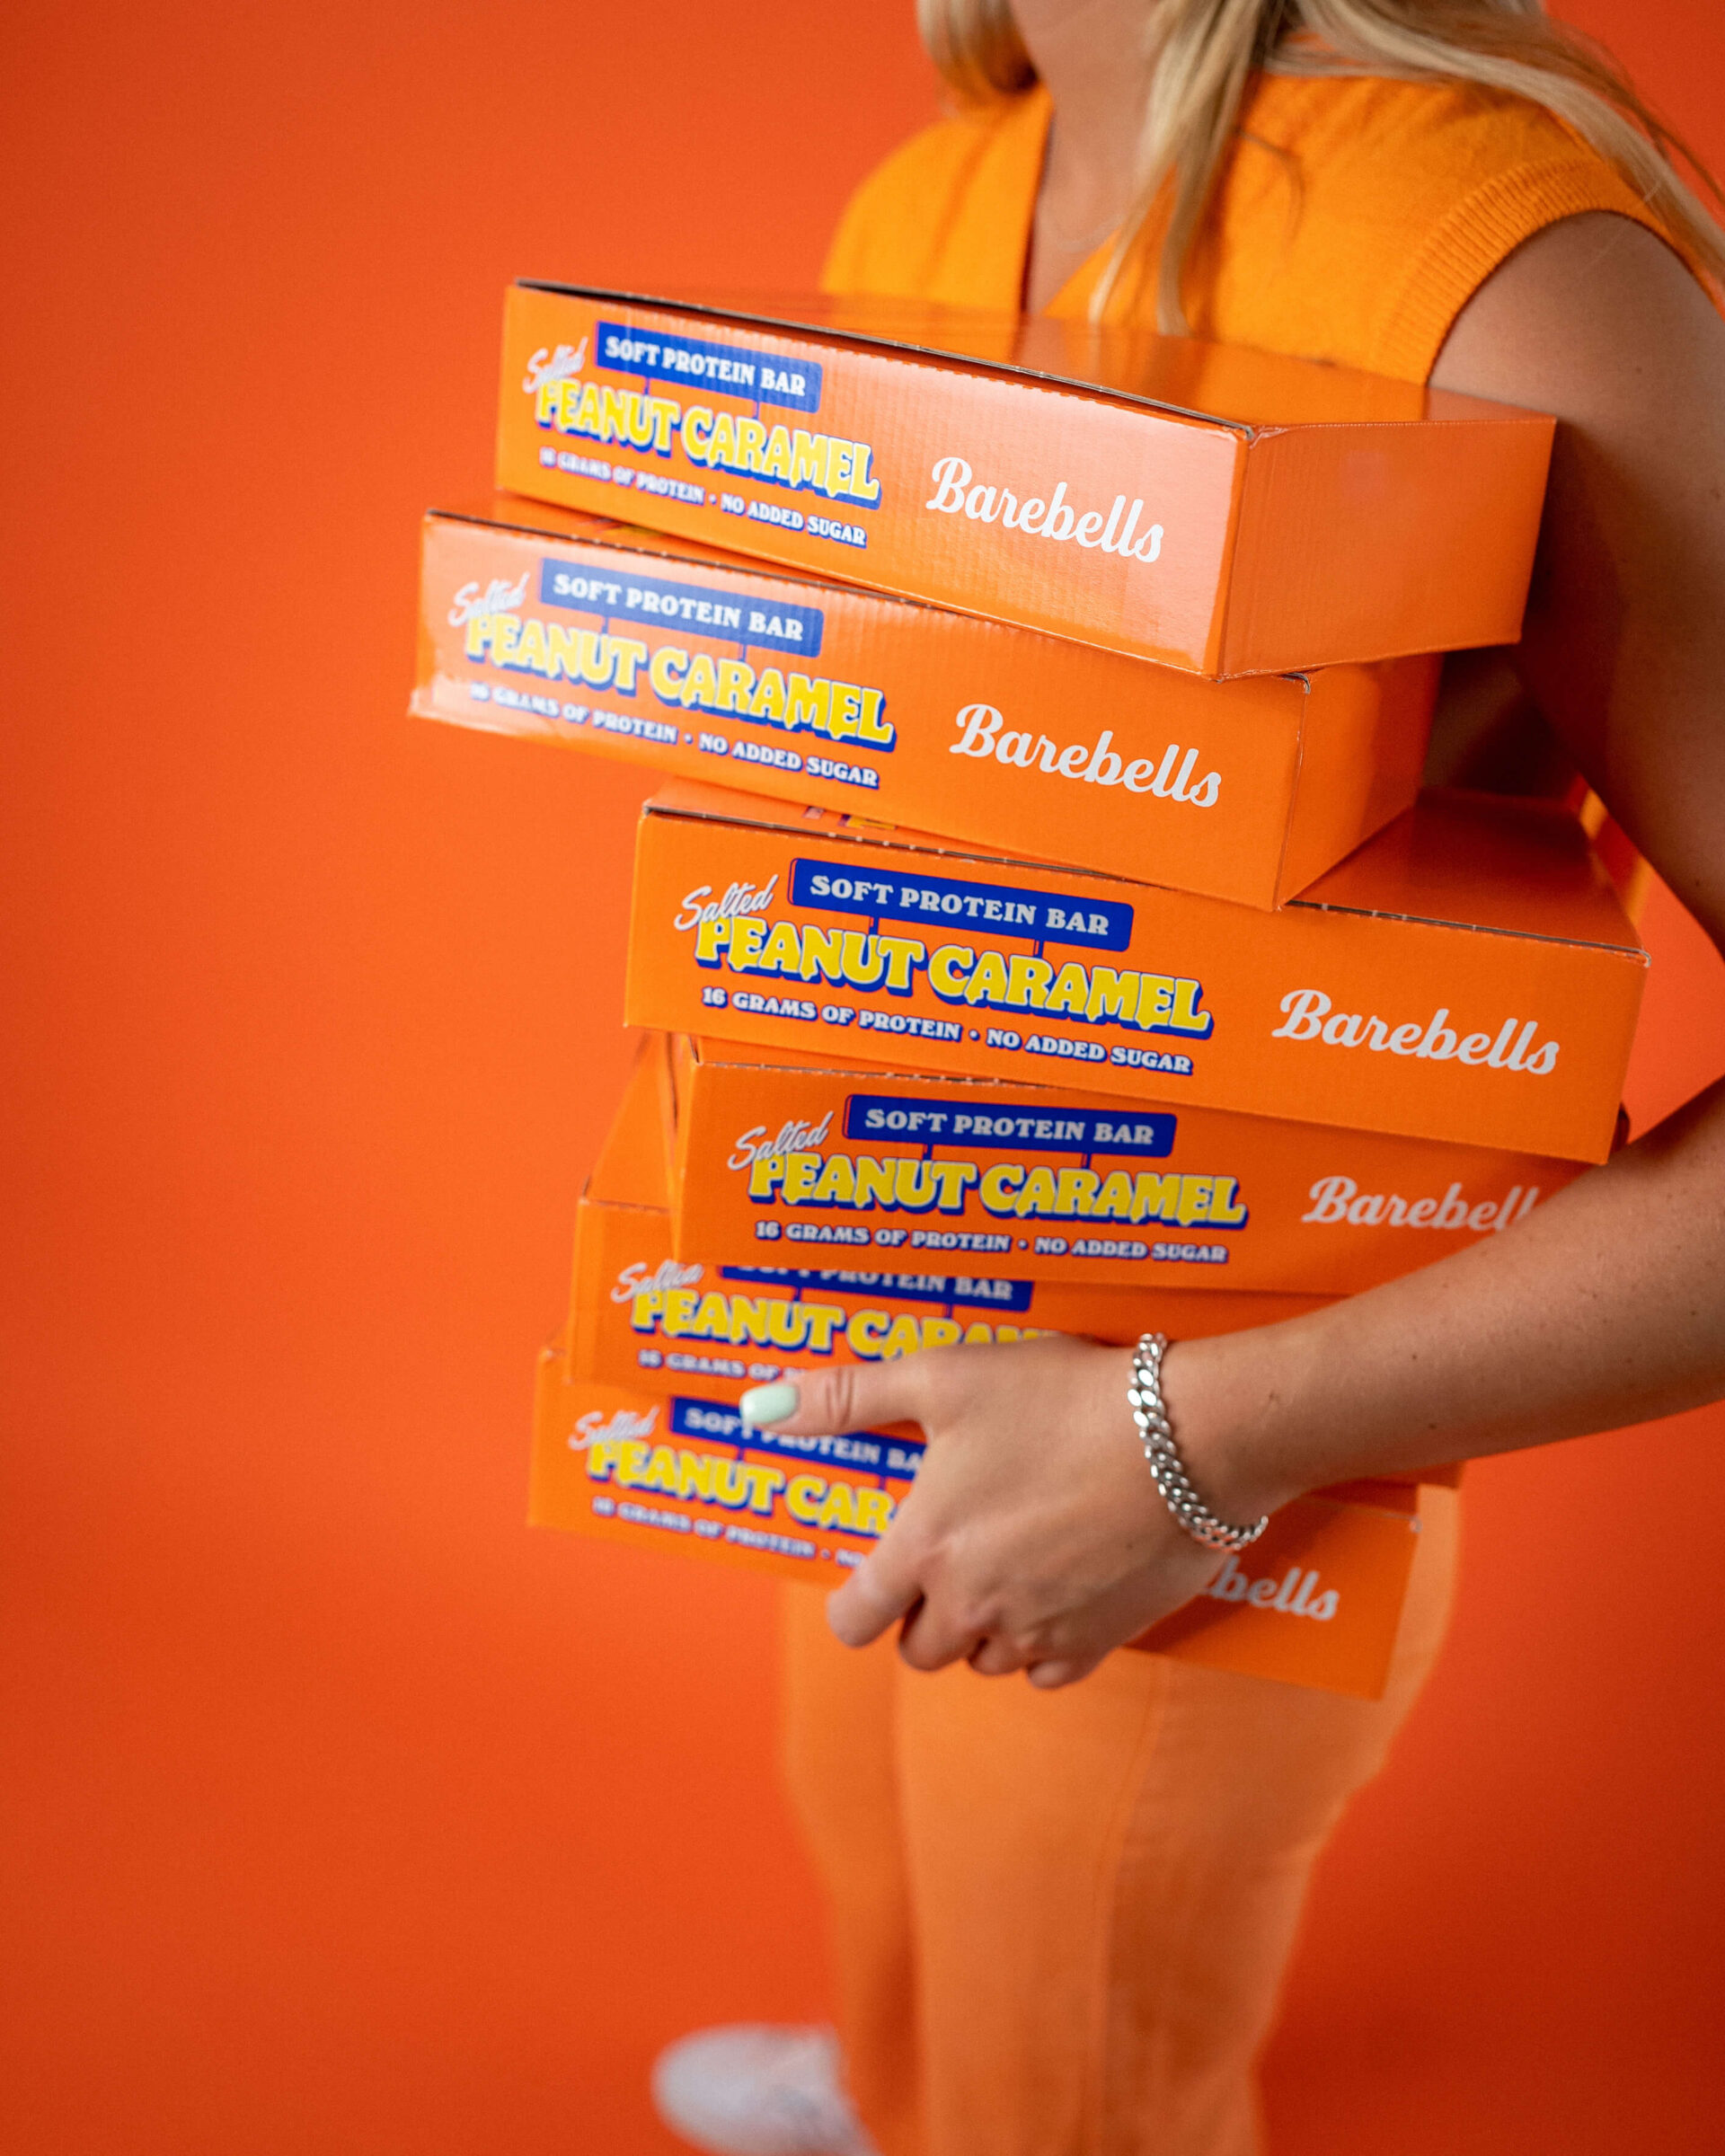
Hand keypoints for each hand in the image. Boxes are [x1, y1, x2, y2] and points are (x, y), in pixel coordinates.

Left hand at [741, 1335, 1258, 1688]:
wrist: (1186, 1434)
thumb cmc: (1060, 1397)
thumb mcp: (945, 1375)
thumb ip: (848, 1396)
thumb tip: (755, 1407)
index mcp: (924, 1548)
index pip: (854, 1618)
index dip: (853, 1603)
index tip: (869, 1579)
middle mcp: (972, 1605)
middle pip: (918, 1649)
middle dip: (920, 1613)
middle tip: (949, 1556)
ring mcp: (1038, 1630)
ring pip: (982, 1661)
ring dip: (980, 1629)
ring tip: (1006, 1564)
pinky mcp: (1100, 1641)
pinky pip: (1047, 1673)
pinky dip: (1040, 1646)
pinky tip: (1055, 1592)